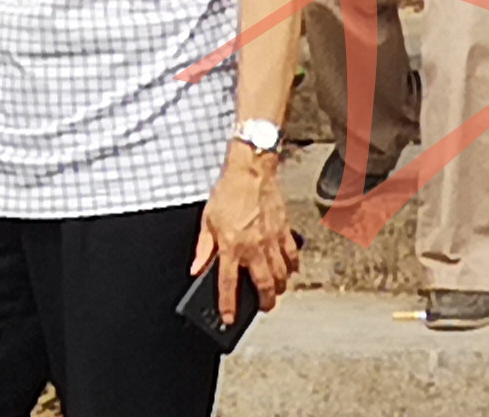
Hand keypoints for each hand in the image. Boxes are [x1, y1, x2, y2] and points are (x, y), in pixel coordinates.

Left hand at [200, 152, 299, 321]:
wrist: (251, 170)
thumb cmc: (228, 192)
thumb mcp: (207, 220)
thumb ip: (202, 248)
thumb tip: (196, 269)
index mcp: (230, 246)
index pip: (228, 284)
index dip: (228, 304)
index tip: (229, 318)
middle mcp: (253, 247)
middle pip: (263, 284)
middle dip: (265, 302)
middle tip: (263, 308)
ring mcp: (271, 239)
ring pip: (281, 273)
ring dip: (279, 287)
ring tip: (276, 292)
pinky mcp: (284, 230)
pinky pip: (292, 255)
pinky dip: (292, 266)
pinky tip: (290, 271)